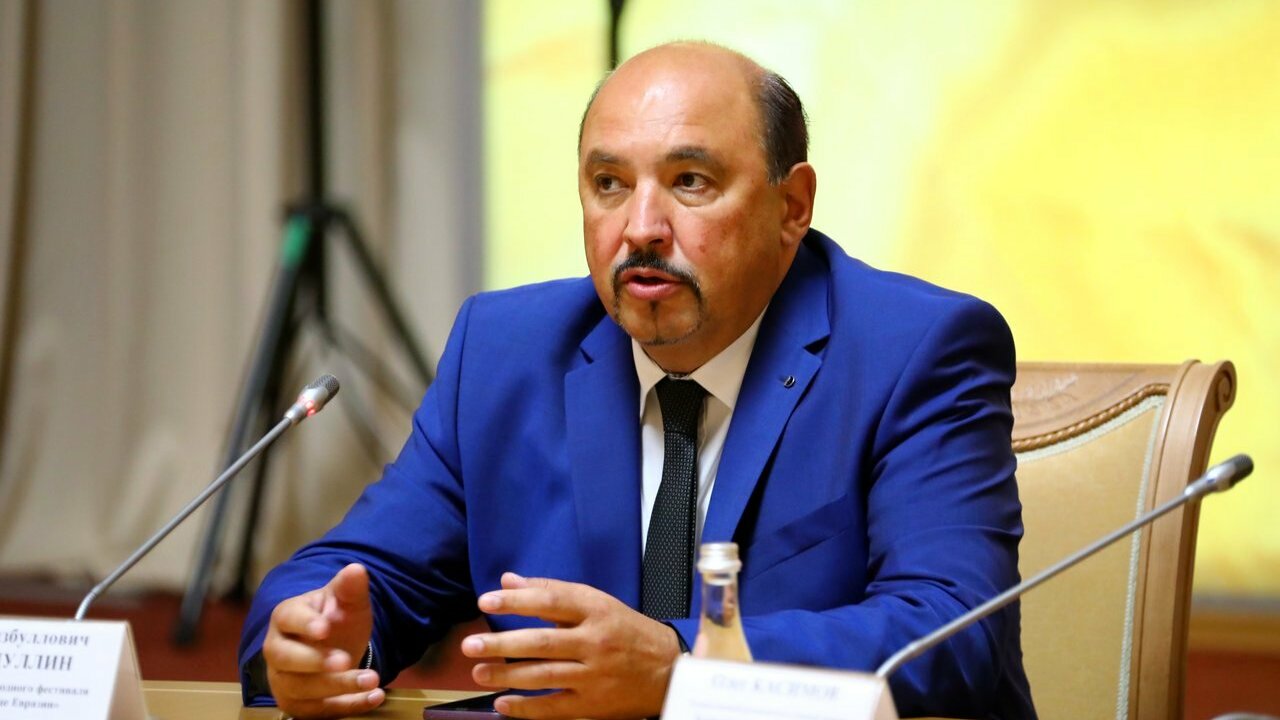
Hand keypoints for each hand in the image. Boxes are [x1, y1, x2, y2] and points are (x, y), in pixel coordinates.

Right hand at [262, 563, 384, 717]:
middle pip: (285, 658)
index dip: (304, 624)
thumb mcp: (346, 601)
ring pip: (303, 688)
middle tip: (345, 660)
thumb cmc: (336, 620)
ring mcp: (284, 680)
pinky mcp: (298, 704)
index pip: (288, 618)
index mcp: (286, 617)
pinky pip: (319, 710)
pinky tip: (373, 696)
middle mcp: (278, 650)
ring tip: (372, 679)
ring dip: (339, 687)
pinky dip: (348, 705)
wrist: (335, 646)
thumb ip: (350, 588)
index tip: (324, 628)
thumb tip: (356, 569)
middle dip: (315, 661)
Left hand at [461, 572, 682, 719]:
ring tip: (478, 672)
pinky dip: (526, 708)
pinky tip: (503, 704)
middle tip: (470, 645)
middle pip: (542, 641)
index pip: (551, 601)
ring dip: (507, 675)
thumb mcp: (597, 603)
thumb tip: (509, 580)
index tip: (487, 601)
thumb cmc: (627, 631)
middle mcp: (595, 641)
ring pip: (544, 675)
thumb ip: (552, 593)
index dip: (517, 601)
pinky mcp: (594, 704)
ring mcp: (595, 675)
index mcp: (596, 610)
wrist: (668, 670)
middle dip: (502, 643)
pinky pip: (554, 707)